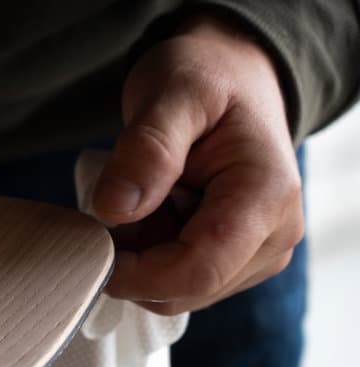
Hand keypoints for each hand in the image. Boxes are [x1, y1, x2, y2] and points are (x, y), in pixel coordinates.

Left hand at [91, 13, 303, 314]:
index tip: (91, 249)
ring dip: (140, 259)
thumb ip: (147, 150)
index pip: (200, 269)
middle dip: (134, 264)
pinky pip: (178, 281)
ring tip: (138, 198)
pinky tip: (148, 213)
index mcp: (266, 195)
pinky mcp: (236, 260)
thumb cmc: (205, 77)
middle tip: (111, 203)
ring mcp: (257, 253)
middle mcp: (274, 235)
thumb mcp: (171, 94)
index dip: (139, 275)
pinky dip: (148, 256)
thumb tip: (114, 209)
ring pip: (178, 292)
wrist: (230, 74)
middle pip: (187, 288)